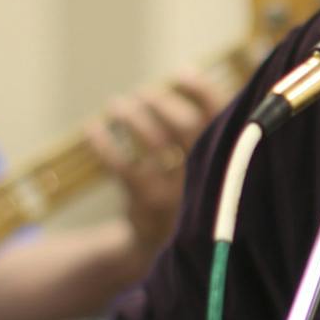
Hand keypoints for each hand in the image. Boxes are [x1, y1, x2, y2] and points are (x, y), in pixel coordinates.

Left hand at [86, 73, 226, 252]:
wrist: (162, 246)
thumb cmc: (183, 191)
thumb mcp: (202, 164)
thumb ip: (204, 126)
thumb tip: (188, 73)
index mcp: (226, 163)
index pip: (220, 118)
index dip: (201, 91)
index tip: (181, 72)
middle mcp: (206, 176)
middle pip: (185, 127)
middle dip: (161, 103)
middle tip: (142, 93)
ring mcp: (177, 191)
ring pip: (153, 142)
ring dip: (131, 117)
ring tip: (116, 105)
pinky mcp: (148, 202)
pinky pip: (122, 164)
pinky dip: (103, 143)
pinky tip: (93, 128)